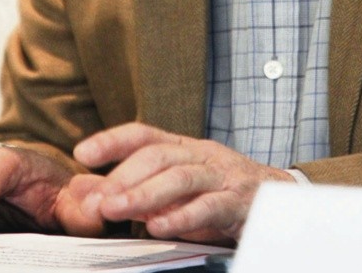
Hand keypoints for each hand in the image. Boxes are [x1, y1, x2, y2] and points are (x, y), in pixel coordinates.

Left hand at [74, 123, 293, 244]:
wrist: (278, 198)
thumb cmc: (220, 191)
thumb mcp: (179, 187)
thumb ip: (139, 188)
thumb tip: (90, 193)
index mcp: (183, 147)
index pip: (144, 134)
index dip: (113, 140)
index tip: (83, 153)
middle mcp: (200, 155)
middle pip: (158, 155)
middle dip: (123, 176)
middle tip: (96, 200)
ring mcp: (220, 176)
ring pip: (180, 177)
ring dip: (144, 193)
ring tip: (116, 209)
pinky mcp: (237, 202)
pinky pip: (208, 206)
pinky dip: (182, 217)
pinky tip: (159, 226)